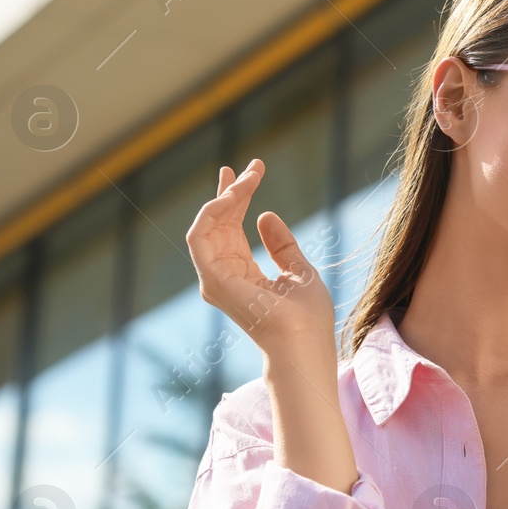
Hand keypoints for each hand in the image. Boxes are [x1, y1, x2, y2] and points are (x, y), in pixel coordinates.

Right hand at [185, 158, 334, 360]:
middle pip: (219, 224)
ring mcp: (216, 278)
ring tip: (248, 177)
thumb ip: (282, 245)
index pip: (233, 230)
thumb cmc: (307, 317)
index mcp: (243, 275)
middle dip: (231, 191)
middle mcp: (225, 276)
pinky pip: (199, 237)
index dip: (240, 199)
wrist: (305, 342)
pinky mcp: (212, 279)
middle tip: (250, 166)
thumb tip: (266, 215)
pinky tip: (233, 196)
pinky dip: (212, 213)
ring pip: (208, 225)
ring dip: (226, 197)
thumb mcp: (298, 270)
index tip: (254, 172)